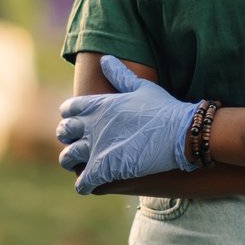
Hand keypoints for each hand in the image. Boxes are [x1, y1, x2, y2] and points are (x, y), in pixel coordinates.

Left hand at [56, 55, 200, 194]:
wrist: (180, 133)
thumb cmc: (164, 108)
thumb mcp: (141, 86)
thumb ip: (120, 74)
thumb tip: (105, 58)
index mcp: (100, 104)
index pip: (70, 108)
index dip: (69, 114)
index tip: (73, 119)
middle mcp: (93, 125)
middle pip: (64, 132)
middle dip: (67, 137)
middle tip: (74, 142)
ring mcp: (97, 148)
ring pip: (68, 158)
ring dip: (71, 161)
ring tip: (78, 165)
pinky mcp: (105, 170)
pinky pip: (83, 181)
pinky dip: (83, 185)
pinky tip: (88, 185)